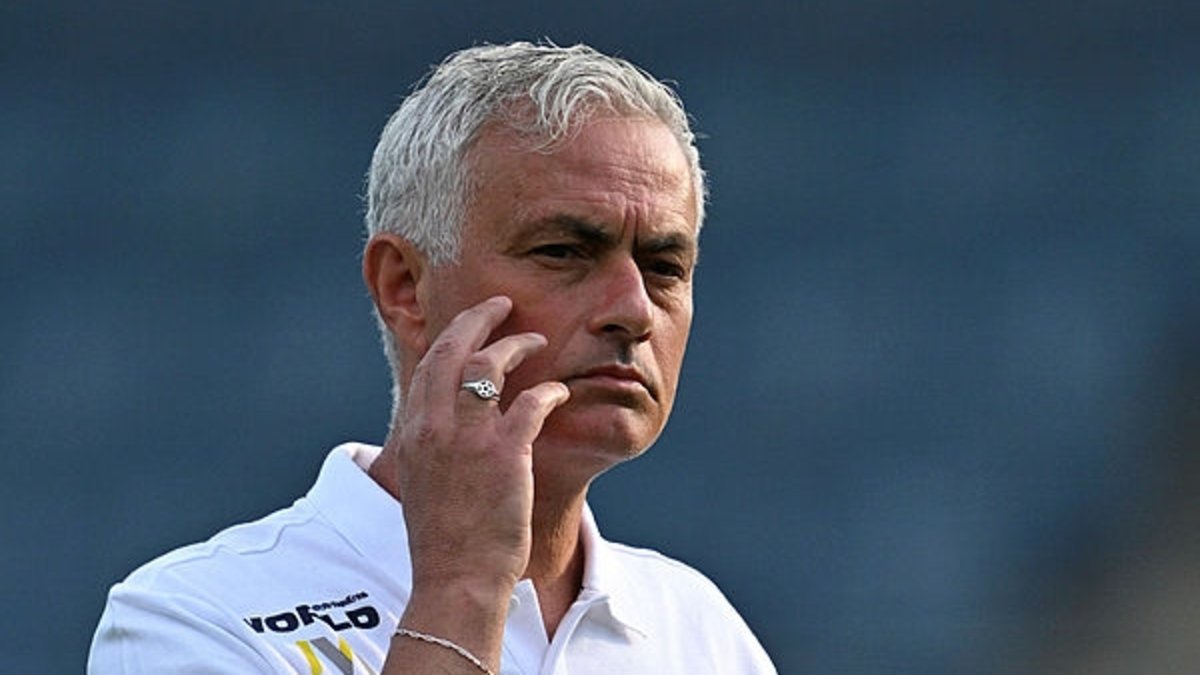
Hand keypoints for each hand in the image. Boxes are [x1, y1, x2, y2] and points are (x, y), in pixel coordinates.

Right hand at [390, 295, 569, 602]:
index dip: (452, 334)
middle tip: (502, 304)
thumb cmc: (445, 540)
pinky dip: (549, 390)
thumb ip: (434, 447)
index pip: (429, 364)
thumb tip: (449, 426)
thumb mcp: (425, 483)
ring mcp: (467, 438)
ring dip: (517, 344)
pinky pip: (531, 402)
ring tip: (538, 339)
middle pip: (453, 347)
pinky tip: (560, 392)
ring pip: (490, 364)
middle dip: (479, 317)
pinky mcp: (504, 454)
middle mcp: (434, 426)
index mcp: (414, 432)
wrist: (455, 579)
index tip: (471, 323)